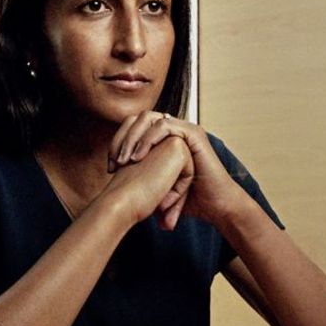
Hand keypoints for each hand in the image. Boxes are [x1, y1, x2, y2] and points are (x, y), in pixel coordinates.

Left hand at [109, 112, 238, 226]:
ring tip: (125, 160)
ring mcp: (184, 129)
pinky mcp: (193, 133)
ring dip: (133, 138)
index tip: (111, 167)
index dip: (117, 143)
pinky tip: (138, 157)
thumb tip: (117, 191)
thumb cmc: (189, 200)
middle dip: (122, 139)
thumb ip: (140, 183)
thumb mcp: (157, 189)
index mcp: (164, 139)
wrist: (215, 207)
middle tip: (114, 162)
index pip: (132, 128)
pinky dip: (148, 139)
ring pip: (148, 118)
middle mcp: (174, 130)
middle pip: (137, 119)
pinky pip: (164, 125)